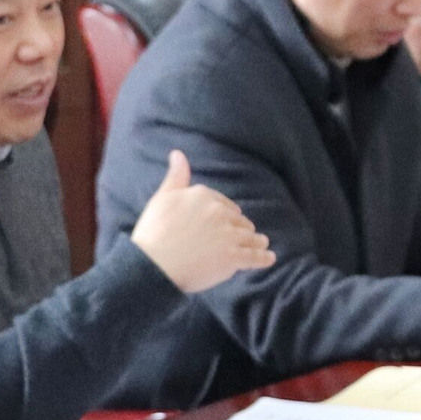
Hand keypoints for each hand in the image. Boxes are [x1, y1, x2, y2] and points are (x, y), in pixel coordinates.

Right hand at [131, 149, 276, 294]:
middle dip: (241, 228)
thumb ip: (176, 176)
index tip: (226, 222)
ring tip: (262, 244)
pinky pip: (255, 257)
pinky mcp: (233, 257)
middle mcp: (219, 212)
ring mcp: (228, 235)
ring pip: (250, 237)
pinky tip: (269, 258)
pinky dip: (263, 258)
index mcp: (204, 195)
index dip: (226, 215)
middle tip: (245, 237)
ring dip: (256, 241)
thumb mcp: (162, 198)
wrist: (151, 266)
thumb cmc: (153, 234)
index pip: (224, 204)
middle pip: (238, 220)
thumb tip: (178, 153)